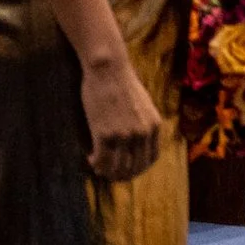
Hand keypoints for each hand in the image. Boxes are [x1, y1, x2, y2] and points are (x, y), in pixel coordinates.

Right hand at [80, 54, 164, 181]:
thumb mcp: (143, 104)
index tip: (126, 169)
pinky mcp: (105, 134)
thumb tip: (136, 142)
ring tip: (98, 167)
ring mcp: (125, 135)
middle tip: (108, 172)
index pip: (151, 158)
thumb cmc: (122, 84)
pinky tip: (90, 157)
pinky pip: (101, 161)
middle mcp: (143, 133)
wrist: (109, 69)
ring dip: (107, 172)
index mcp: (154, 125)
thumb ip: (143, 123)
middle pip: (134, 168)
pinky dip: (95, 164)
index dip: (138, 168)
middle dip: (121, 175)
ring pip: (117, 168)